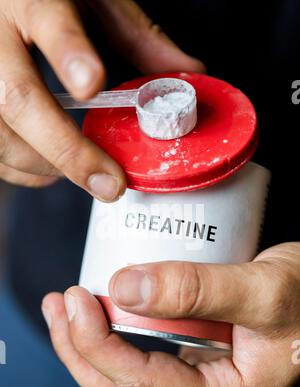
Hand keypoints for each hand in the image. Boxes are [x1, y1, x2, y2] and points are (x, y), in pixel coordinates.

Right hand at [0, 0, 204, 193]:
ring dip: (48, 166)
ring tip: (88, 173)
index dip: (69, 54)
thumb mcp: (96, 2)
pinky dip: (26, 171)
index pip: (47, 19)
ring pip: (2, 136)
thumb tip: (187, 72)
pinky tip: (52, 169)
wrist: (6, 5)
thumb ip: (136, 36)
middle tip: (109, 182)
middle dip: (67, 149)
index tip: (92, 85)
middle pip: (18, 100)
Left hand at [42, 242, 299, 386]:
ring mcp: (199, 377)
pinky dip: (116, 334)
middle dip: (80, 351)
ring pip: (128, 377)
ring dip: (90, 345)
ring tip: (66, 308)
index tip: (74, 300)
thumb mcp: (261, 290)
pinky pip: (144, 353)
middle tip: (59, 306)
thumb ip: (197, 291)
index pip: (141, 383)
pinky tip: (105, 306)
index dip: (97, 344)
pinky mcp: (197, 354)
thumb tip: (124, 288)